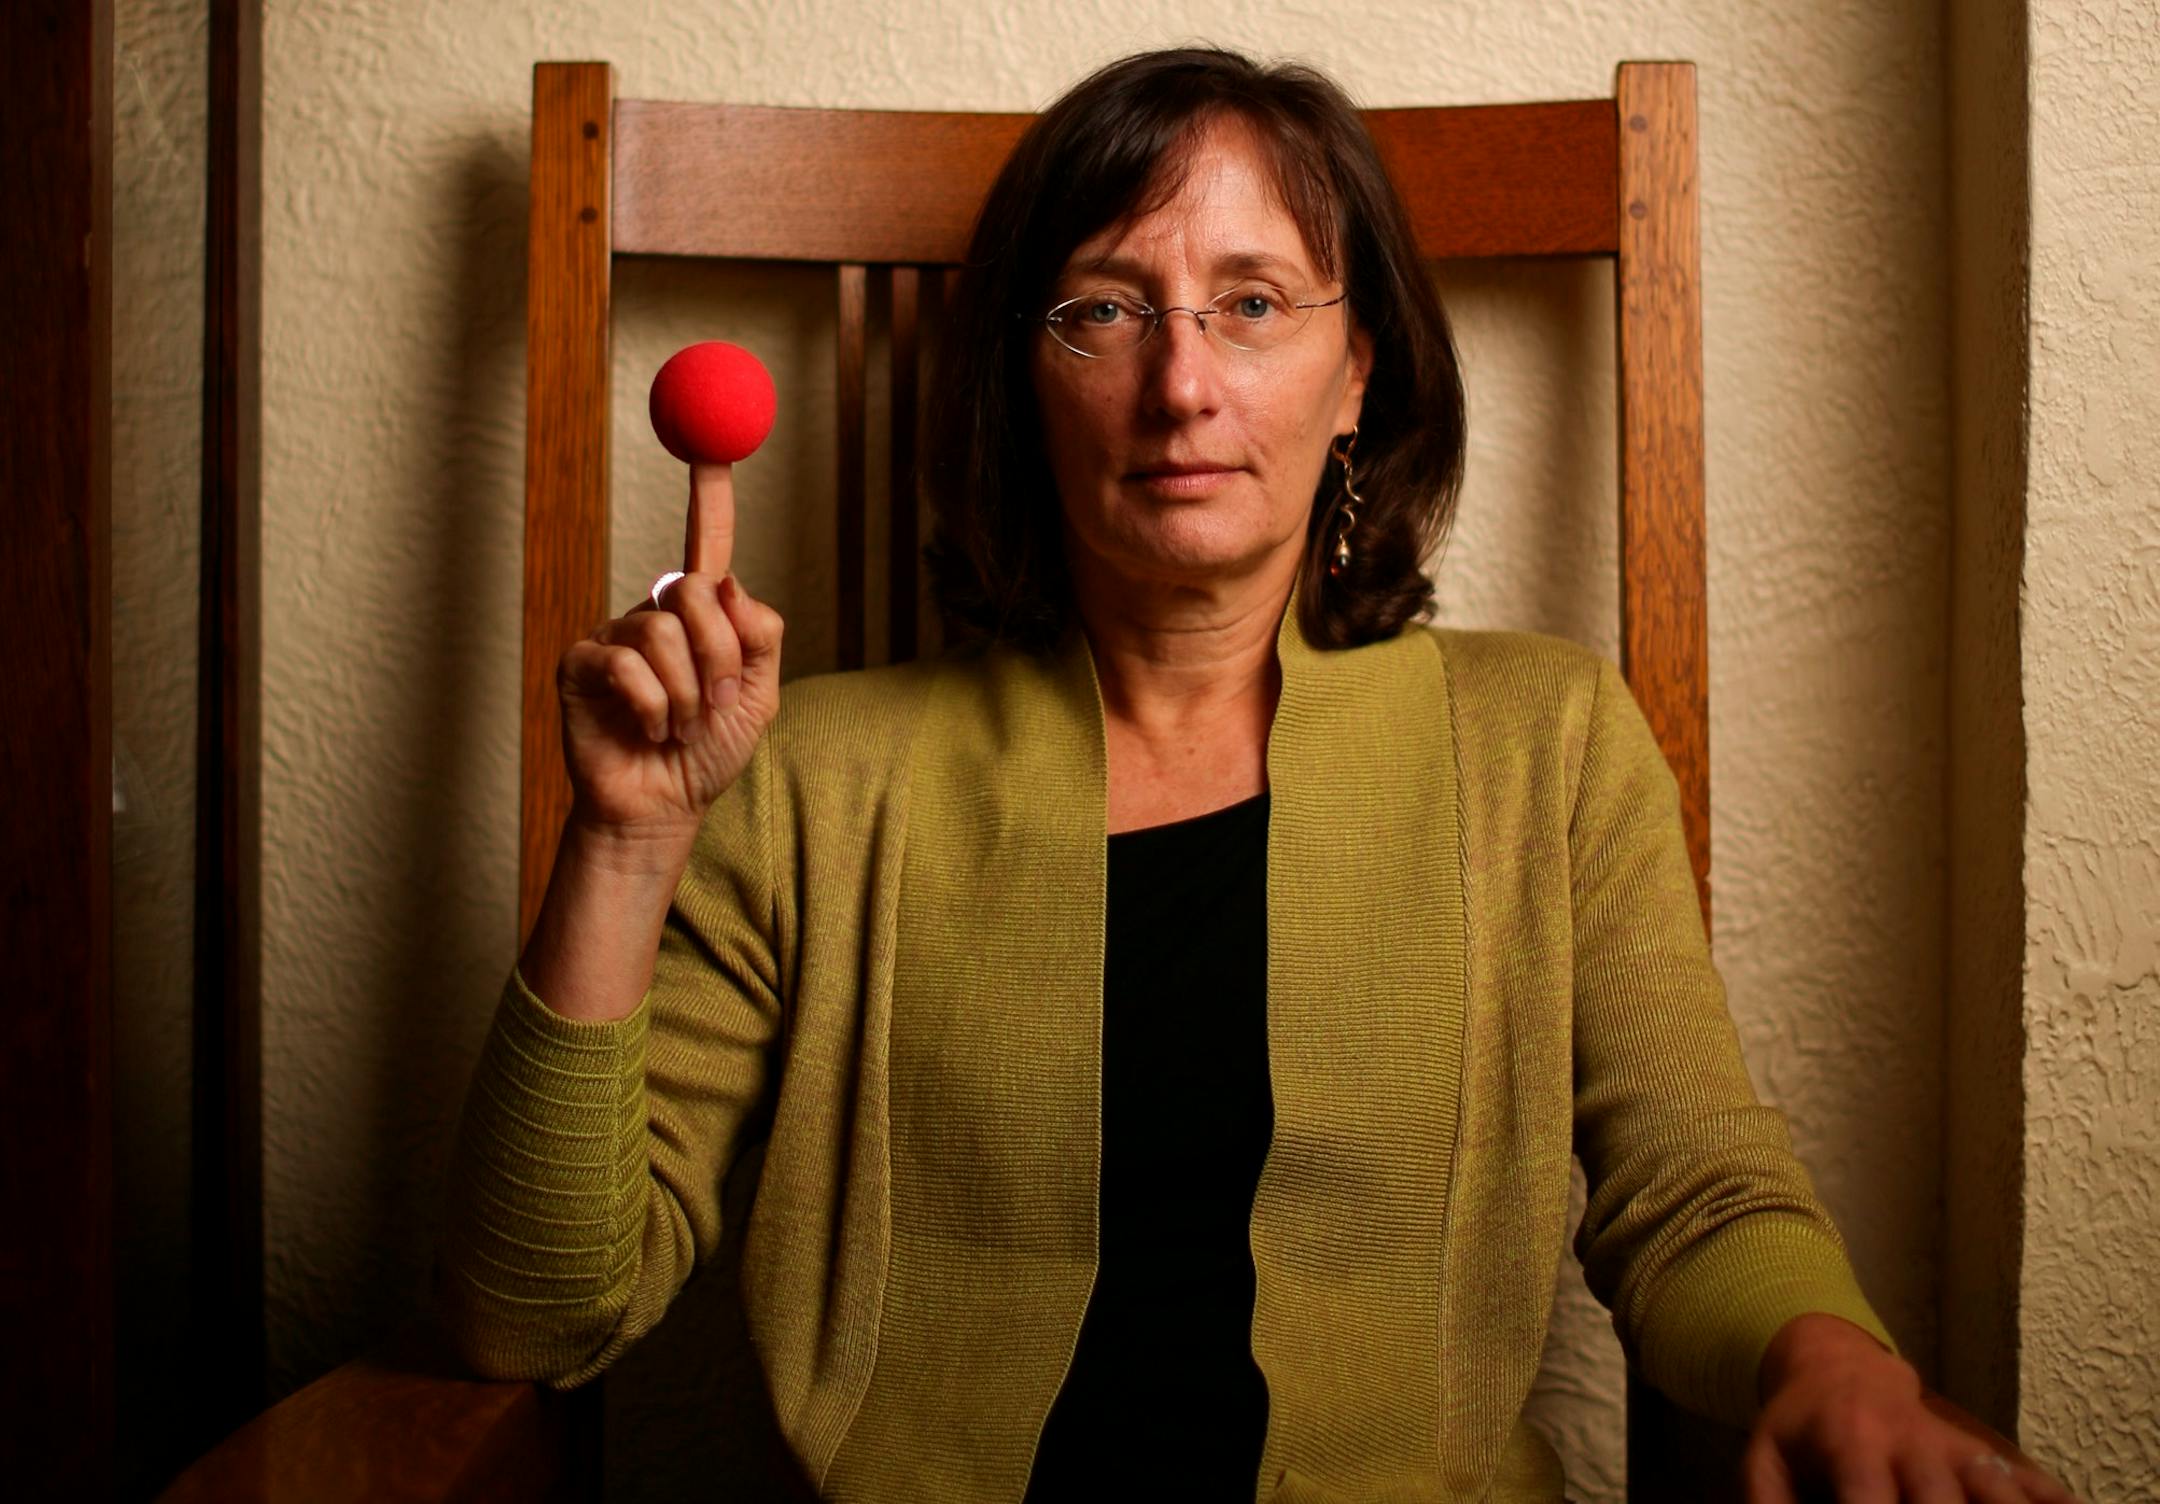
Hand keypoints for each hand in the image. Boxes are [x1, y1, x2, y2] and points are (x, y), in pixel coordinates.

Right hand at [556, 460, 783, 841]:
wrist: (663, 810)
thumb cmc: (707, 753)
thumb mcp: (757, 695)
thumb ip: (758, 636)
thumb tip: (727, 583)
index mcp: (700, 616)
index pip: (706, 547)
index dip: (709, 498)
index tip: (712, 451)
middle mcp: (655, 614)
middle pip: (692, 590)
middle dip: (718, 655)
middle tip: (715, 702)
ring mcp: (614, 636)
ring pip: (663, 633)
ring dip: (687, 694)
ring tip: (680, 727)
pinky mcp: (581, 664)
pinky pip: (627, 666)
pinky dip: (654, 708)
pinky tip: (649, 731)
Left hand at [1745, 1315, 2078, 1502]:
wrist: (1838, 1366)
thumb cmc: (1798, 1426)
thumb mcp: (1764, 1457)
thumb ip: (1767, 1503)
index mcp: (1852, 1442)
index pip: (1868, 1496)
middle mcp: (1911, 1443)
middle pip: (1942, 1500)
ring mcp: (1954, 1447)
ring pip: (1997, 1488)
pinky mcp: (1984, 1452)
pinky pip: (2029, 1479)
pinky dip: (2049, 1499)